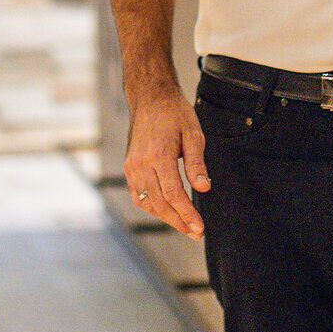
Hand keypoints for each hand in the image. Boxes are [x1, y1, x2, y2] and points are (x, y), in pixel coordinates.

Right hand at [123, 85, 209, 239]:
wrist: (149, 98)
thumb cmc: (174, 113)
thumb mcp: (193, 133)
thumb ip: (197, 163)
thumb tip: (204, 188)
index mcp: (159, 155)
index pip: (174, 195)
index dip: (187, 214)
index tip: (200, 228)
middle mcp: (141, 164)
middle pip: (160, 204)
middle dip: (179, 222)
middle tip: (196, 233)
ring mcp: (132, 167)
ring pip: (147, 203)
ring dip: (166, 217)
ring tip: (184, 225)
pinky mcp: (129, 167)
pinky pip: (138, 195)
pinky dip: (152, 207)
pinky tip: (166, 211)